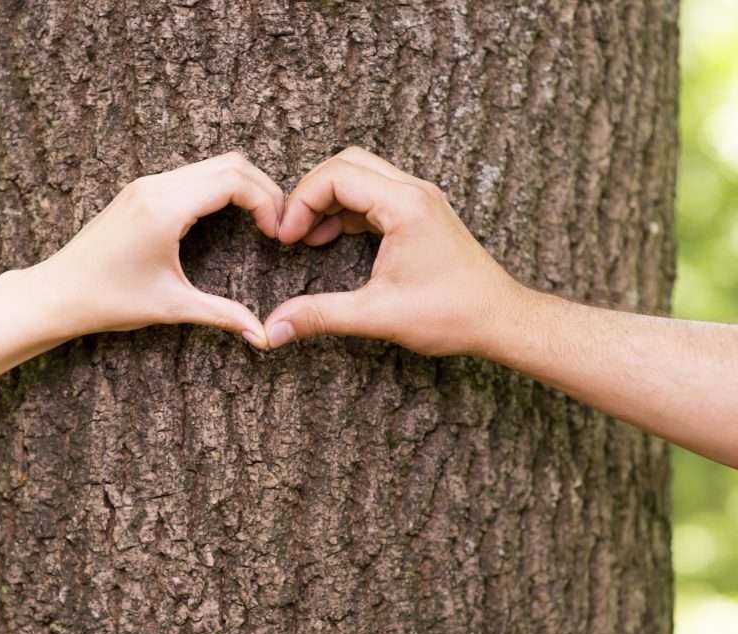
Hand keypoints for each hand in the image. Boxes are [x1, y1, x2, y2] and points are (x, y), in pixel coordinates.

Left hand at [22, 152, 283, 348]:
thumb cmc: (107, 299)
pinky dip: (220, 188)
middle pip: (229, 163)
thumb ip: (222, 315)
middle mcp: (155, 186)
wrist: (56, 293)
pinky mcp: (140, 192)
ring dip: (243, 186)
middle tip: (279, 224)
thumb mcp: (172, 307)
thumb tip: (262, 336)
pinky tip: (230, 218)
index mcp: (165, 207)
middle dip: (263, 188)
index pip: (234, 180)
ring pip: (211, 165)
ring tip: (261, 221)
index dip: (267, 201)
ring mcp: (146, 185)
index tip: (278, 234)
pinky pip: (192, 175)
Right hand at [264, 147, 521, 356]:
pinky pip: (374, 193)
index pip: (337, 175)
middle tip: (291, 232)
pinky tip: (332, 238)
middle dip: (311, 194)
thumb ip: (319, 316)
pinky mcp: (421, 213)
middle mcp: (414, 191)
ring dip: (328, 200)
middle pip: (346, 164)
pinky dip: (347, 209)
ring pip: (360, 175)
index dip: (300, 202)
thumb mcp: (377, 316)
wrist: (501, 319)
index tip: (285, 237)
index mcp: (405, 205)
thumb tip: (272, 329)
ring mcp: (420, 199)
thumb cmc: (452, 315)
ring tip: (307, 237)